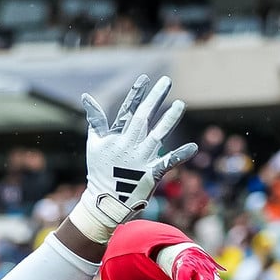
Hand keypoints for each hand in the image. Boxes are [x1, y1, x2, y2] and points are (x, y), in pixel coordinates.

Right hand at [70, 75, 197, 242]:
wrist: (106, 201)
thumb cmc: (100, 171)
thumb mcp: (95, 143)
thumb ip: (96, 120)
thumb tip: (86, 97)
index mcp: (117, 137)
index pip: (128, 110)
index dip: (136, 93)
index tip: (145, 78)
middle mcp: (130, 145)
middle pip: (144, 117)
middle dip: (155, 98)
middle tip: (167, 81)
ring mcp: (141, 159)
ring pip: (158, 135)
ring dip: (169, 119)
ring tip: (180, 104)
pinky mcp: (151, 174)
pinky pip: (168, 162)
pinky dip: (180, 155)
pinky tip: (193, 146)